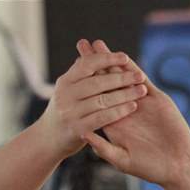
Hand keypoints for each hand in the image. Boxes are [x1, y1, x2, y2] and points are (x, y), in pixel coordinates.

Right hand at [36, 42, 146, 157]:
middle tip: (140, 76)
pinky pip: (102, 117)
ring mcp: (70, 112)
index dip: (106, 59)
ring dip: (124, 94)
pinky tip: (132, 106)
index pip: (87, 64)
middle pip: (97, 82)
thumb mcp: (68, 89)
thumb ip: (81, 74)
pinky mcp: (77, 129)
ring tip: (141, 91)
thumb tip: (94, 50)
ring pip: (102, 100)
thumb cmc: (65, 110)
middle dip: (121, 78)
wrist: (48, 139)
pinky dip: (118, 111)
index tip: (125, 57)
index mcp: (65, 81)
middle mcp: (65, 95)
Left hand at [76, 39, 189, 188]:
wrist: (176, 165)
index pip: (94, 100)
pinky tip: (122, 56)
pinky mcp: (156, 99)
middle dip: (93, 65)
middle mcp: (124, 110)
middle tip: (81, 46)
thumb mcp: (122, 160)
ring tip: (97, 43)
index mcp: (113, 124)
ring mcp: (140, 102)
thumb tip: (84, 135)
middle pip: (104, 83)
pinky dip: (133, 69)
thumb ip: (104, 148)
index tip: (68, 74)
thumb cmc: (149, 167)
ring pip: (122, 77)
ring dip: (111, 60)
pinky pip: (142, 81)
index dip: (83, 86)